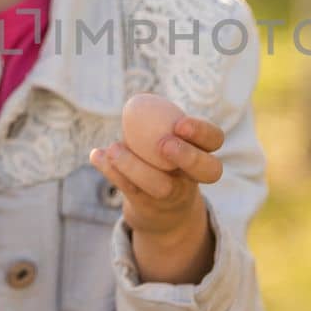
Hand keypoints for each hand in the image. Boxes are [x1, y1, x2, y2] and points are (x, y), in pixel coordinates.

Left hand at [89, 112, 225, 284]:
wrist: (161, 209)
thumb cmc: (164, 159)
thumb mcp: (168, 139)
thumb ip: (158, 122)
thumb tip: (137, 102)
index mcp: (202, 152)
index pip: (214, 140)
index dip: (201, 133)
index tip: (180, 124)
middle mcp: (193, 177)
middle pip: (207, 171)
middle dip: (188, 157)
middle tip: (164, 143)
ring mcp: (173, 195)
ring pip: (160, 186)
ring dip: (135, 166)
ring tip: (114, 148)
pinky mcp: (148, 205)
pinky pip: (130, 190)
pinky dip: (111, 171)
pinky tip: (96, 154)